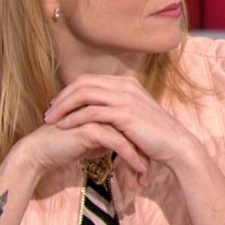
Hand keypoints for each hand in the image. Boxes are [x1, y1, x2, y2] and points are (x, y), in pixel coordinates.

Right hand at [14, 117, 149, 188]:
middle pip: (134, 133)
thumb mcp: (94, 144)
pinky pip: (119, 143)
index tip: (147, 171)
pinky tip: (139, 170)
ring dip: (140, 161)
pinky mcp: (92, 129)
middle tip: (147, 179)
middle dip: (144, 157)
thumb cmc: (65, 148)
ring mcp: (98, 118)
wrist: (38, 153)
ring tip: (144, 180)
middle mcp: (104, 111)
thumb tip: (129, 147)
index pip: (133, 129)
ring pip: (129, 138)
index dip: (142, 149)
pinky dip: (131, 158)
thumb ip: (111, 140)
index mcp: (106, 111)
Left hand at [44, 74, 200, 170]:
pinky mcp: (125, 114)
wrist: (175, 144)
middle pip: (83, 83)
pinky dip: (74, 118)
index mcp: (127, 83)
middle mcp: (125, 86)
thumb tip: (99, 109)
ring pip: (84, 95)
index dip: (69, 91)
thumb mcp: (136, 114)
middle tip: (49, 112)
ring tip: (51, 120)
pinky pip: (92, 112)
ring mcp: (125, 99)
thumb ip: (118, 106)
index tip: (56, 105)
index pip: (89, 80)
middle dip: (62, 97)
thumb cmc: (155, 134)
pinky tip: (65, 127)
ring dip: (63, 107)